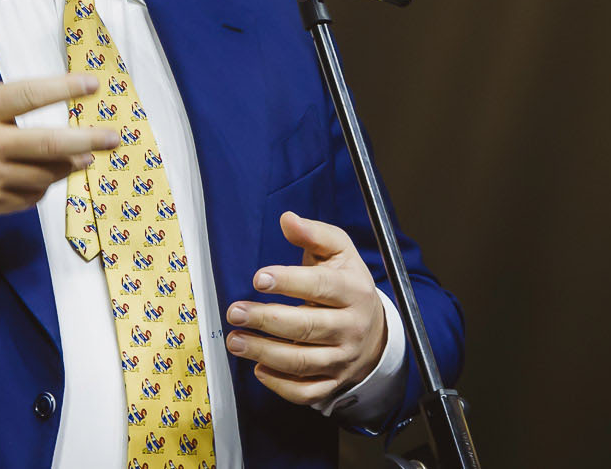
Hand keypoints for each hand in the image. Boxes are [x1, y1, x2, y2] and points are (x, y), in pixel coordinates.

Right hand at [0, 15, 117, 234]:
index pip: (28, 95)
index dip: (65, 87)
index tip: (93, 83)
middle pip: (50, 144)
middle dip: (88, 138)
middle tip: (114, 135)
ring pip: (45, 175)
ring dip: (70, 165)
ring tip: (88, 155)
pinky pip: (28, 198)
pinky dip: (42, 187)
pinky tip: (47, 177)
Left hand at [224, 211, 386, 404]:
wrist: (375, 328)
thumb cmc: (347, 283)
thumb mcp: (339, 251)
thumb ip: (314, 233)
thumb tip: (287, 219)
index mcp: (353, 290)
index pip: (321, 287)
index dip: (290, 282)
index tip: (258, 278)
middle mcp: (350, 326)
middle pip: (308, 327)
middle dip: (267, 321)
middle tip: (235, 312)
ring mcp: (342, 358)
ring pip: (303, 361)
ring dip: (265, 353)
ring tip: (235, 340)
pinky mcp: (333, 381)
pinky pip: (306, 391)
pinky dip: (280, 384)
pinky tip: (258, 368)